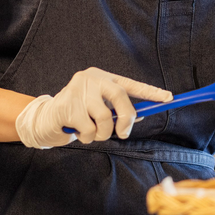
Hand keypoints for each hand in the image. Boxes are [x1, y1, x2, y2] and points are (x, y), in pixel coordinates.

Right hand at [15, 67, 171, 148]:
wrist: (45, 118)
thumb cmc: (78, 114)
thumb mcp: (99, 109)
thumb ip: (115, 110)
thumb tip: (137, 118)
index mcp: (103, 78)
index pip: (131, 84)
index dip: (151, 92)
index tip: (169, 98)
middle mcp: (91, 79)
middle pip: (120, 97)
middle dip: (126, 118)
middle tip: (123, 132)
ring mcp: (78, 90)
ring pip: (104, 119)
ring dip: (102, 133)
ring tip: (91, 132)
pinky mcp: (67, 106)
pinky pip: (89, 130)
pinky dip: (87, 137)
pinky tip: (77, 130)